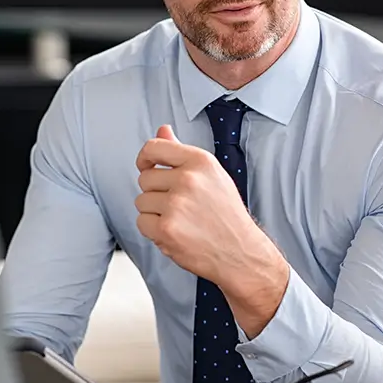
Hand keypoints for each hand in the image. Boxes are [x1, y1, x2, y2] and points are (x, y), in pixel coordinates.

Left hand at [134, 125, 283, 291]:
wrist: (240, 251)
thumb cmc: (226, 214)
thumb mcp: (211, 175)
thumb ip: (181, 152)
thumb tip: (162, 131)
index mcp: (200, 161)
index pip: (155, 147)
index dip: (145, 157)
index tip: (146, 165)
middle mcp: (188, 179)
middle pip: (145, 178)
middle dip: (155, 192)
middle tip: (178, 204)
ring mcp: (176, 204)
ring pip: (141, 201)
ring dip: (154, 212)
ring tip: (180, 219)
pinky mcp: (166, 228)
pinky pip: (142, 222)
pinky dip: (154, 230)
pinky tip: (175, 231)